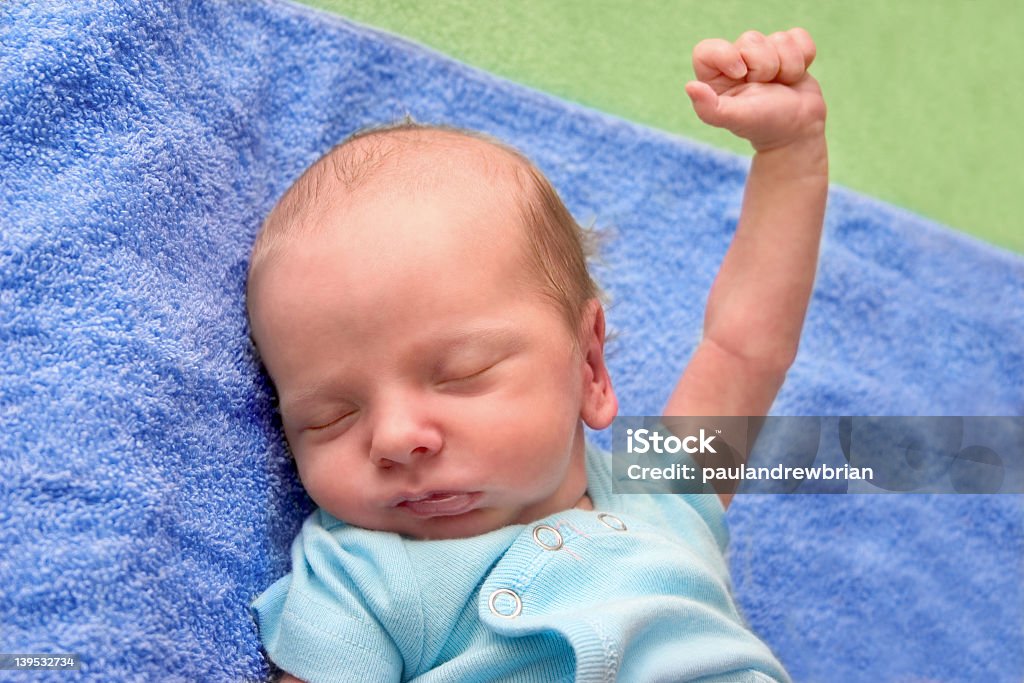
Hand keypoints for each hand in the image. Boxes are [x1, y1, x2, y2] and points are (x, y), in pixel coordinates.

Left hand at [685, 28, 825, 151]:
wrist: (797, 131)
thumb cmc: (764, 125)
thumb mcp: (735, 118)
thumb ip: (710, 108)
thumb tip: (690, 87)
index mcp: (715, 77)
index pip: (707, 49)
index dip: (725, 55)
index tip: (741, 74)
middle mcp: (737, 62)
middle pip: (750, 39)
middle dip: (765, 67)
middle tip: (765, 88)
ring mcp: (764, 55)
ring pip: (779, 39)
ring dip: (787, 67)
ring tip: (781, 86)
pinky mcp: (788, 51)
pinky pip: (798, 36)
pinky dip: (804, 58)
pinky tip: (794, 77)